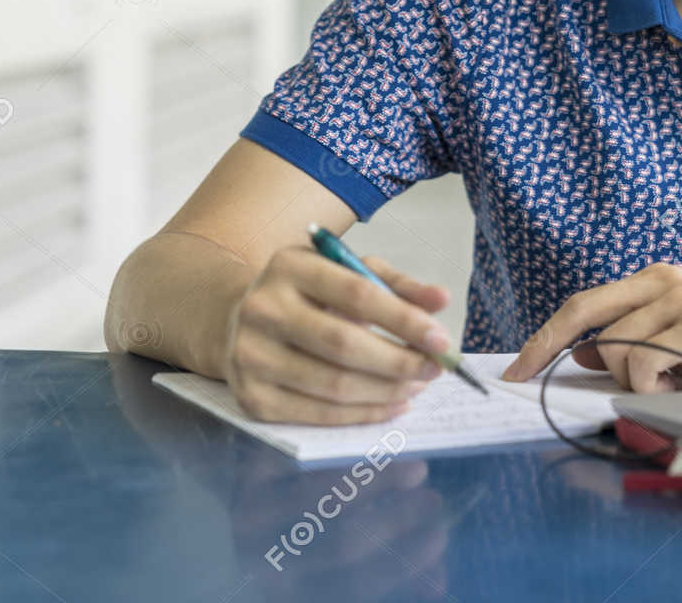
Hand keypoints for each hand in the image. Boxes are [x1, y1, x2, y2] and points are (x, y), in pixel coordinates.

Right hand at [224, 245, 454, 423]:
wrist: (240, 320)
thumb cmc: (310, 294)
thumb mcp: (349, 273)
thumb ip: (397, 285)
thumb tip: (441, 299)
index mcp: (290, 267)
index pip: (358, 295)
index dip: (404, 320)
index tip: (441, 339)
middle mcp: (262, 310)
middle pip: (344, 344)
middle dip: (399, 361)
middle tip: (435, 368)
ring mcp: (250, 357)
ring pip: (334, 385)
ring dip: (387, 391)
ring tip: (417, 386)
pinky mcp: (251, 398)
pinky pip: (318, 414)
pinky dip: (364, 414)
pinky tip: (393, 405)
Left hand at [500, 263, 681, 392]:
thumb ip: (643, 340)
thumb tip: (589, 355)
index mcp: (662, 279)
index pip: (588, 303)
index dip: (547, 333)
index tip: (520, 363)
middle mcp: (666, 280)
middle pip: (584, 312)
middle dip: (544, 348)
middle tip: (520, 377)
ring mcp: (681, 299)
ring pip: (617, 348)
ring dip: (632, 381)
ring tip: (672, 387)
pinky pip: (645, 363)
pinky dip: (653, 385)